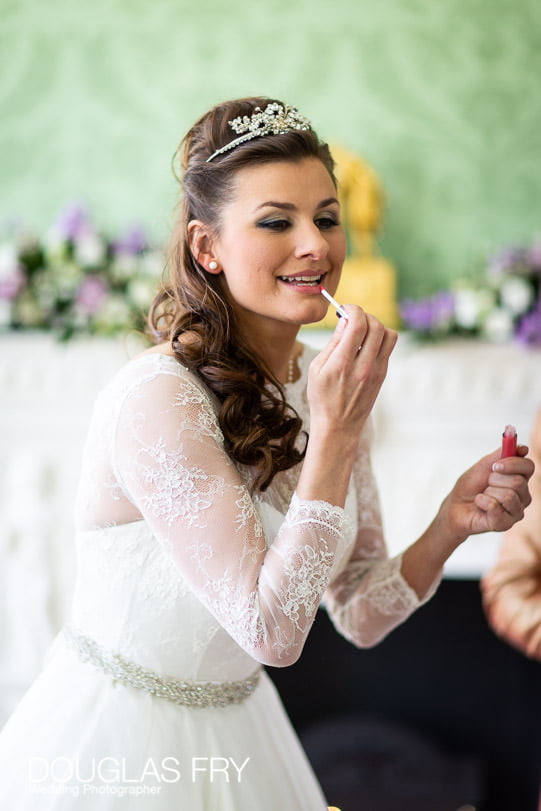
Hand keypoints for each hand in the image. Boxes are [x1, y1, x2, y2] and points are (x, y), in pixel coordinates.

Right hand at [306, 305, 396, 441]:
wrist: (338, 426)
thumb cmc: (322, 397)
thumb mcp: (317, 369)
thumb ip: (333, 343)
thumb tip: (344, 320)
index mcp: (342, 364)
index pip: (358, 324)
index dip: (353, 310)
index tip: (344, 309)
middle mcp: (364, 366)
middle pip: (376, 326)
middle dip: (364, 315)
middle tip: (352, 319)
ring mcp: (377, 371)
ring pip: (389, 334)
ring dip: (375, 326)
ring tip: (361, 331)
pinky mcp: (383, 375)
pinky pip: (388, 347)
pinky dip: (379, 339)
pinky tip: (364, 345)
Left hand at [439, 446, 533, 543]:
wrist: (455, 505)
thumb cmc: (471, 486)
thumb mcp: (484, 465)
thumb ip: (502, 454)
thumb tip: (523, 448)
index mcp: (520, 478)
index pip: (529, 466)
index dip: (513, 464)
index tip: (495, 465)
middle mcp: (523, 495)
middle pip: (518, 481)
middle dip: (494, 480)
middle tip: (485, 484)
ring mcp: (516, 511)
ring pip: (508, 495)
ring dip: (488, 493)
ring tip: (483, 496)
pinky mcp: (505, 523)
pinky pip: (496, 507)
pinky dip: (482, 502)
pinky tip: (480, 505)